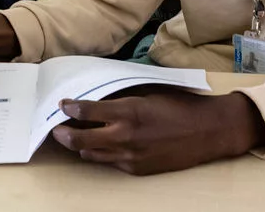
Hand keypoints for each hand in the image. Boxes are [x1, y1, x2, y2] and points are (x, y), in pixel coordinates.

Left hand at [50, 87, 264, 174]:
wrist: (207, 132)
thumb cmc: (180, 106)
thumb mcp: (149, 94)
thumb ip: (123, 99)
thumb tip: (100, 99)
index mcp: (129, 112)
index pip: (87, 111)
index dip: (69, 107)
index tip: (62, 104)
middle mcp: (126, 136)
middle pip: (80, 139)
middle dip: (63, 133)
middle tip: (57, 127)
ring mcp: (130, 156)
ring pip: (91, 154)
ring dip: (80, 145)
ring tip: (75, 136)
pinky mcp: (137, 169)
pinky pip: (110, 162)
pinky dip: (101, 153)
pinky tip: (101, 145)